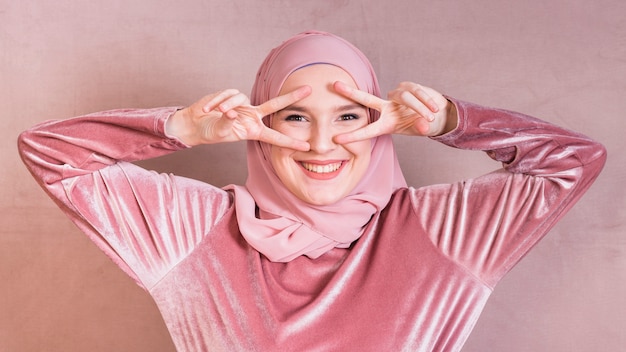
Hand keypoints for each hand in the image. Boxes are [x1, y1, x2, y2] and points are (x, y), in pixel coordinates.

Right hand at [166, 86, 311, 149]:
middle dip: (291, 97)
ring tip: (215, 112)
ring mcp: (243, 105)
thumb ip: (227, 123)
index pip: (275, 136)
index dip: (290, 141)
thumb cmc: (211, 132)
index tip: (307, 146)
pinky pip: (228, 94)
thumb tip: (231, 112)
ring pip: (240, 99)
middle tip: (309, 90)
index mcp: (253, 131)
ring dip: (227, 105)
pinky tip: (208, 108)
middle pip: (275, 105)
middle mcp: (252, 116)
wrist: (195, 124)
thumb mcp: (220, 132)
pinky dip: (217, 101)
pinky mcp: (231, 95)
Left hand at [333, 81, 456, 142]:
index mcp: (386, 124)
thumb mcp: (422, 130)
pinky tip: (434, 109)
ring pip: (406, 97)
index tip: (336, 139)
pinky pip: (417, 92)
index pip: (368, 130)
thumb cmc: (424, 125)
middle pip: (367, 99)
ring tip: (431, 117)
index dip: (353, 135)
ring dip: (420, 108)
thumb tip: (424, 126)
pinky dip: (427, 101)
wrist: (438, 114)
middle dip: (351, 92)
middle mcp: (387, 108)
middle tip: (334, 85)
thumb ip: (421, 128)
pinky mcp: (407, 86)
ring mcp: (396, 96)